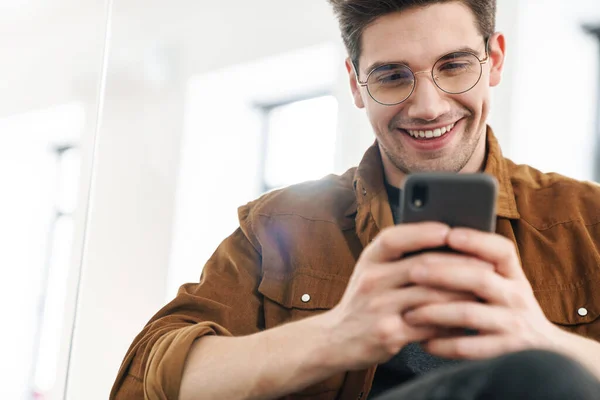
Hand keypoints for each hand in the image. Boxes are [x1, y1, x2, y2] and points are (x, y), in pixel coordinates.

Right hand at [323, 222, 485, 369]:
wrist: (336, 338)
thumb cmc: (364, 299)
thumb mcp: (372, 270)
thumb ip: (400, 256)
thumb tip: (446, 242)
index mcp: (369, 260)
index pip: (394, 238)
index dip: (422, 232)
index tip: (450, 230)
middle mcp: (371, 280)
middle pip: (422, 266)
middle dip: (460, 264)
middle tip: (487, 265)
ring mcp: (379, 308)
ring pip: (431, 296)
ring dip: (462, 294)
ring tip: (484, 291)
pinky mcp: (389, 334)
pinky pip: (430, 325)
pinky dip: (451, 321)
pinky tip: (465, 318)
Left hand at [403, 228, 561, 359]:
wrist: (543, 351)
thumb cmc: (506, 308)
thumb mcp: (503, 284)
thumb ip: (476, 267)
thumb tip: (430, 243)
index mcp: (513, 274)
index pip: (502, 250)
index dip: (476, 240)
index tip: (449, 234)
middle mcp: (516, 297)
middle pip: (479, 279)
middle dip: (442, 273)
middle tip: (412, 272)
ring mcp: (513, 325)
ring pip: (469, 314)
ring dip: (434, 312)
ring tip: (408, 313)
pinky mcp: (505, 353)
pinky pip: (467, 347)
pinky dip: (442, 344)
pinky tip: (423, 341)